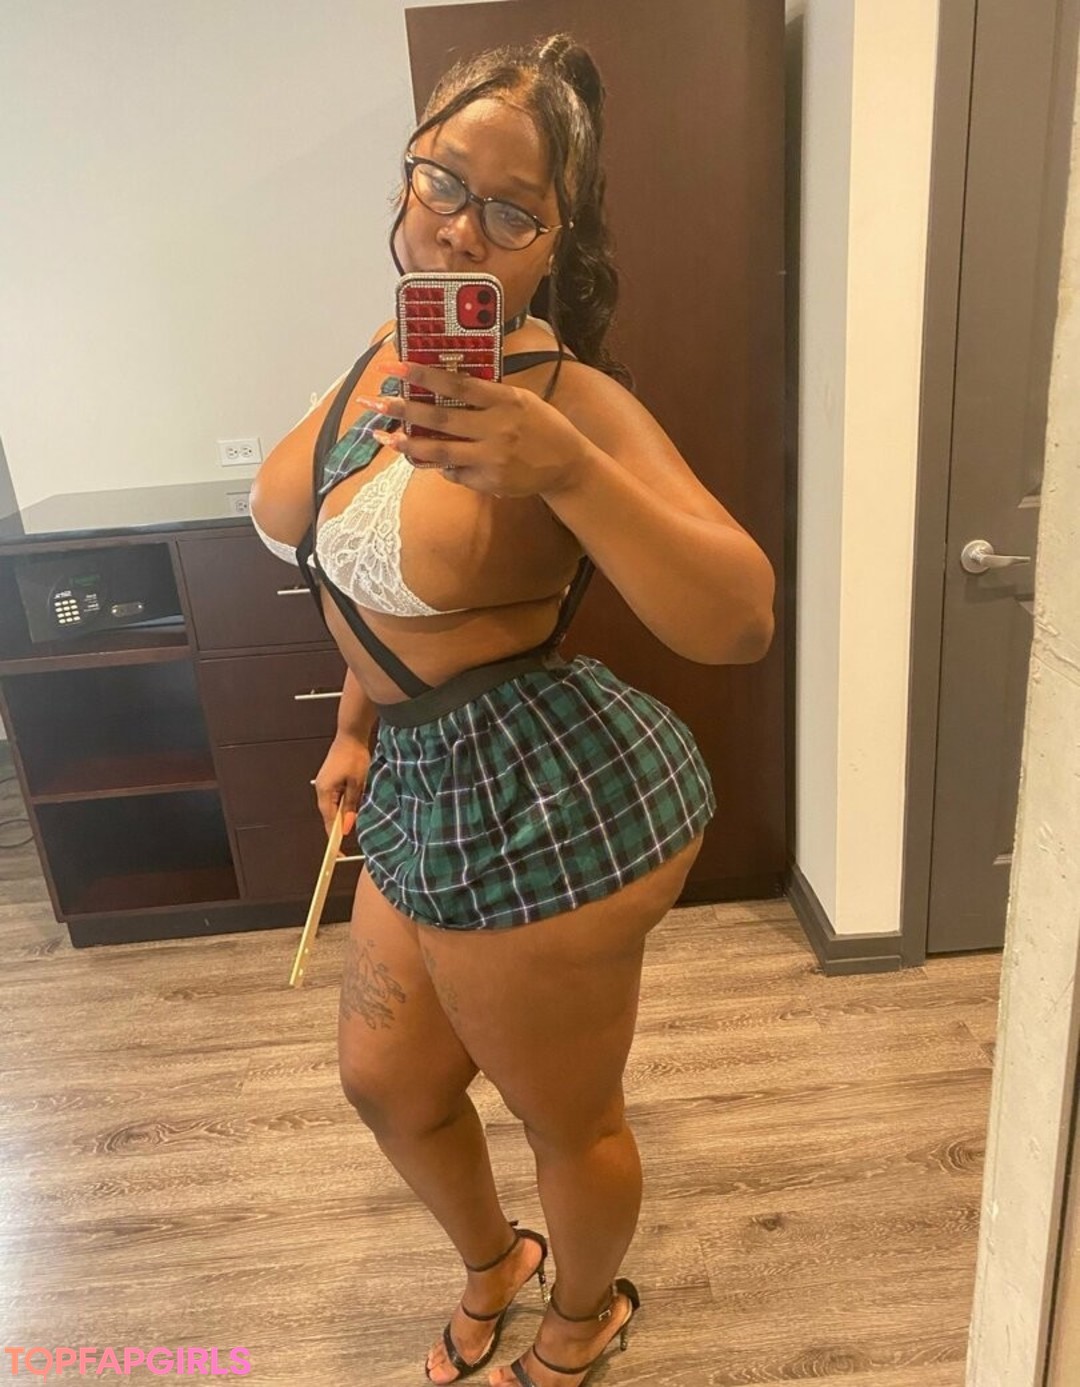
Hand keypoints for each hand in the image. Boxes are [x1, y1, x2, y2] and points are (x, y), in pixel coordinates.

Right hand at [313, 732, 371, 837]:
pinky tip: (353, 806)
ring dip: (344, 814)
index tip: (338, 852)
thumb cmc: (354, 756)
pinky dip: (344, 804)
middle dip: (340, 827)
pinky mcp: (330, 780)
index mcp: (325, 792)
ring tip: (354, 821)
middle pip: (329, 815)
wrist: (351, 735)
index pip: (328, 821)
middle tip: (350, 840)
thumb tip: (346, 827)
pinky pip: (336, 798)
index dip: (334, 837)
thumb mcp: (357, 784)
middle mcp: (321, 790)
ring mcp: (324, 784)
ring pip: (334, 807)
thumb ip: (351, 806)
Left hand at [363, 360, 591, 497]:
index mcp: (504, 400)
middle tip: (373, 403)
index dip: (423, 375)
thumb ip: (486, 395)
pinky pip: (455, 473)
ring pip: (440, 452)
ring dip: (408, 446)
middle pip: (440, 418)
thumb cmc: (541, 425)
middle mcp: (496, 429)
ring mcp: (491, 458)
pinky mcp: (489, 482)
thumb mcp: (519, 400)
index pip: (456, 384)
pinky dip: (440, 465)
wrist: (567, 465)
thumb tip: (443, 385)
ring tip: (384, 437)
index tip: (394, 366)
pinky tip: (428, 459)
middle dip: (402, 410)